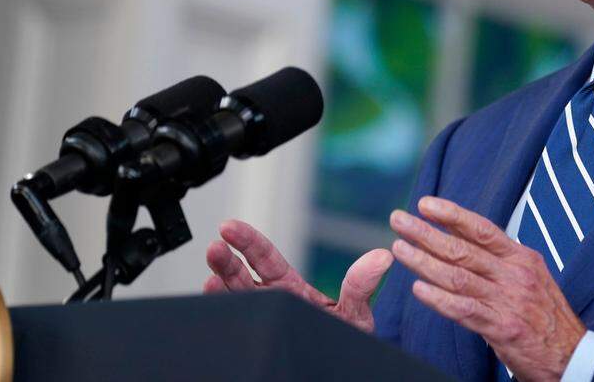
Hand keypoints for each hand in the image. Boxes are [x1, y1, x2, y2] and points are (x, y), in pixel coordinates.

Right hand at [204, 219, 392, 333]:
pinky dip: (226, 320)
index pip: (265, 258)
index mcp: (291, 288)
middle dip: (226, 262)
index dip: (247, 241)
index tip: (228, 227)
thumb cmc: (347, 341)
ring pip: (235, 302)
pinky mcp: (261, 343)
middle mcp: (271, 304)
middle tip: (214, 247)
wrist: (345, 370)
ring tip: (210, 280)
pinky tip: (218, 309)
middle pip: (241, 278)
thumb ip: (361, 285)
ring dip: (221, 290)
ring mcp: (264, 323)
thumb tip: (383, 257)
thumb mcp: (356, 312)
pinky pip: (239, 331)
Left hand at [390, 196, 585, 381]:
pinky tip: (418, 290)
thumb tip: (467, 239)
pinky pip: (464, 310)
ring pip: (458, 276)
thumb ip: (501, 260)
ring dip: (424, 261)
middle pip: (462, 248)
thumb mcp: (531, 277)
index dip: (452, 214)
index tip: (425, 204)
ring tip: (399, 249)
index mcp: (521, 258)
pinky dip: (439, 299)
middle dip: (426, 232)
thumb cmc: (547, 316)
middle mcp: (514, 274)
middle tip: (398, 220)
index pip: (481, 229)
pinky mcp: (503, 327)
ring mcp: (508, 300)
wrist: (573, 354)